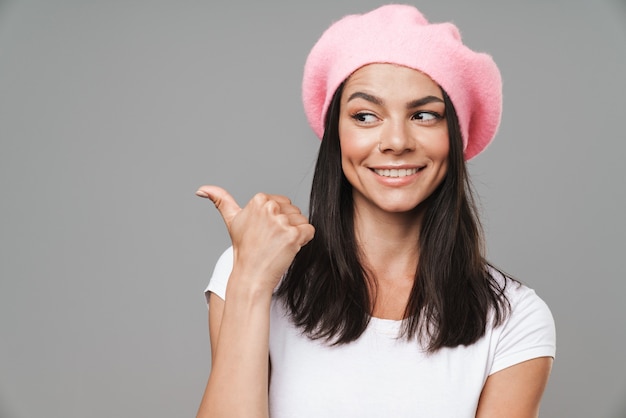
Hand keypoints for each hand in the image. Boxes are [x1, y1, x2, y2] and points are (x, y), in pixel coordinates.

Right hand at [196, 185, 314, 291]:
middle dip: (287, 225)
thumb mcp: (232, 220)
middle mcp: (270, 207)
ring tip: (278, 245)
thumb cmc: (244, 248)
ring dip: (295, 234)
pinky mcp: (293, 235)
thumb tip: (200, 190)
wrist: (250, 274)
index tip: (265, 231)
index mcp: (259, 200)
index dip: (278, 219)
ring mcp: (281, 221)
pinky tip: (288, 249)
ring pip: (302, 221)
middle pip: (294, 211)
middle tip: (271, 241)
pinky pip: (309, 231)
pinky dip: (304, 241)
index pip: (283, 203)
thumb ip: (220, 200)